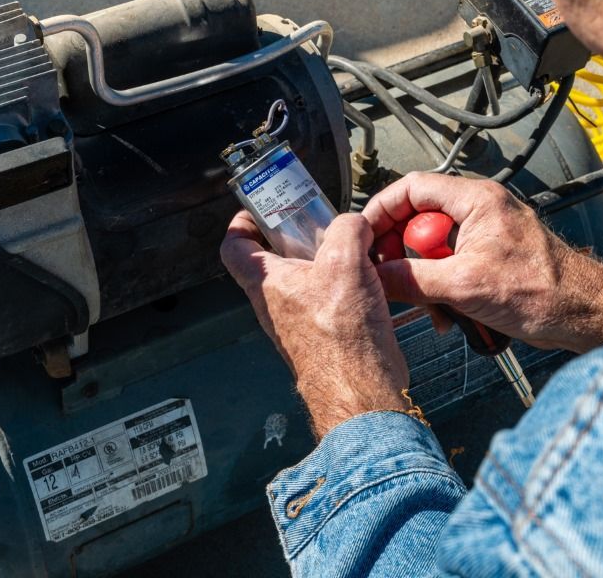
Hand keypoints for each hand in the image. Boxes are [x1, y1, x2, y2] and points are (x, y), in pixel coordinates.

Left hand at [220, 211, 409, 437]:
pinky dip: (344, 288)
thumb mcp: (345, 262)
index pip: (234, 247)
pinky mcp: (321, 339)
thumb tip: (354, 224)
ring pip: (304, 282)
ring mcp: (297, 325)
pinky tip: (369, 286)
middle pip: (274, 261)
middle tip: (320, 226)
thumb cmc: (342, 340)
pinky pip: (326, 303)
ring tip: (353, 254)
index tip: (260, 210)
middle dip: (297, 239)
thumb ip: (347, 229)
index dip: (243, 222)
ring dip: (325, 265)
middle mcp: (274, 306)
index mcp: (266, 284)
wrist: (361, 391)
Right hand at [363, 173, 602, 352]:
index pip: (411, 188)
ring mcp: (486, 236)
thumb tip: (374, 277)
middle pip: (418, 222)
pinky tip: (450, 316)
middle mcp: (480, 210)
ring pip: (433, 250)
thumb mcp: (465, 286)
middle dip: (404, 256)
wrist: (587, 316)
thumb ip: (413, 279)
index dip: (382, 211)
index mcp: (476, 200)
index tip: (364, 238)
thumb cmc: (545, 292)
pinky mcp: (491, 261)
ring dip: (425, 282)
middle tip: (393, 282)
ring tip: (432, 309)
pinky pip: (452, 269)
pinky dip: (444, 291)